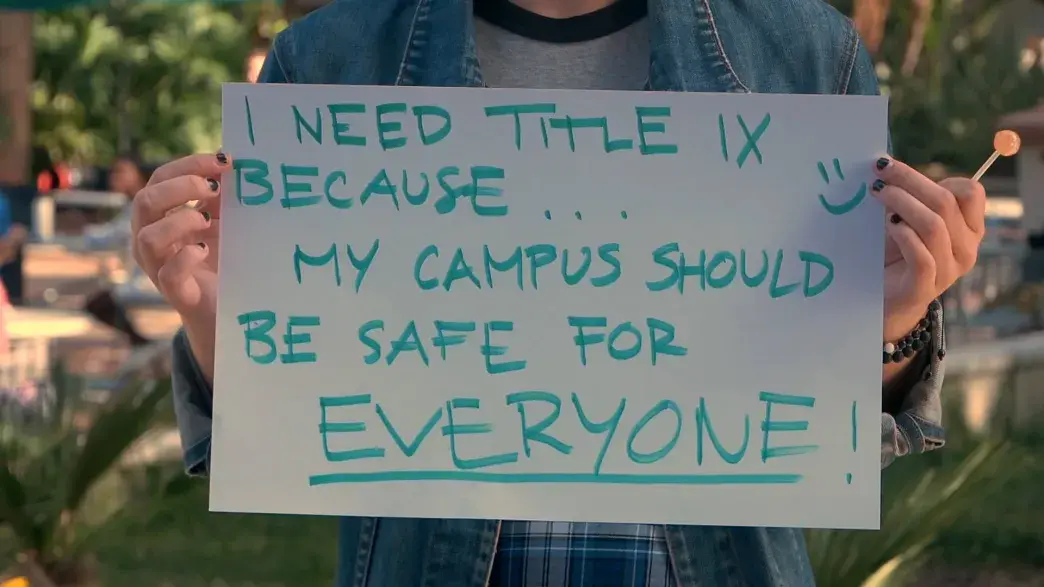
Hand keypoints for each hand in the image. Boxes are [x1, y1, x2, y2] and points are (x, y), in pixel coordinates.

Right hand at [132, 153, 227, 382]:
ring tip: (207, 220)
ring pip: (147, 238)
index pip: (161, 178)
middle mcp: (150, 238)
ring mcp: (158, 267)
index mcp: (160, 215)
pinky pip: (168, 273)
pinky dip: (185, 257)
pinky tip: (204, 249)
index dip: (189, 164)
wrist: (227, 307)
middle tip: (215, 188)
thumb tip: (233, 161)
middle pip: (145, 201)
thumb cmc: (221, 257)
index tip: (224, 160)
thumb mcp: (222, 220)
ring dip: (179, 222)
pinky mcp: (176, 293)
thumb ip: (220, 196)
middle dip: (181, 187)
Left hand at [870, 157, 985, 341]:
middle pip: (946, 202)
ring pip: (934, 225)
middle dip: (909, 181)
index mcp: (970, 228)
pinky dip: (904, 235)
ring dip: (902, 203)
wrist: (886, 298)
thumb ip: (911, 198)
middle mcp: (966, 248)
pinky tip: (889, 225)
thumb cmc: (897, 253)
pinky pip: (922, 255)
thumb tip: (886, 167)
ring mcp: (949, 270)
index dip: (936, 175)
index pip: (971, 192)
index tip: (896, 169)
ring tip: (878, 193)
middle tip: (879, 172)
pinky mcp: (925, 287)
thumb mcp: (908, 220)